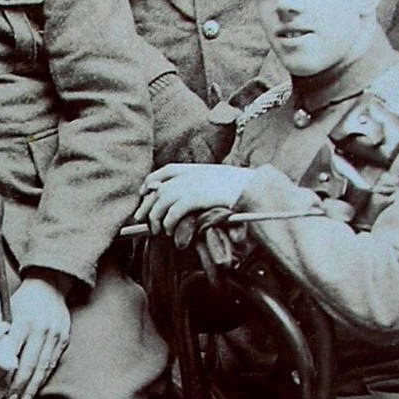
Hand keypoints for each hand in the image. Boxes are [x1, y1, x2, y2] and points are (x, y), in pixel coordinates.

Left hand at [1, 277, 70, 398]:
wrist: (50, 285)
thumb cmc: (23, 299)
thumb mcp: (6, 308)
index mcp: (24, 320)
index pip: (12, 350)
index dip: (4, 369)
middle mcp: (41, 328)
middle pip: (29, 363)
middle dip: (18, 384)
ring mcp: (55, 334)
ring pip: (43, 366)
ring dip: (32, 386)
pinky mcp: (63, 339)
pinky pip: (53, 362)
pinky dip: (44, 377)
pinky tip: (36, 387)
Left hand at [135, 163, 249, 245]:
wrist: (257, 190)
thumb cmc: (242, 191)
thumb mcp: (219, 184)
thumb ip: (202, 187)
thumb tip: (185, 202)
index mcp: (197, 168)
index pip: (166, 171)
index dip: (151, 181)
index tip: (144, 193)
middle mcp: (192, 174)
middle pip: (159, 187)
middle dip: (147, 204)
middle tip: (141, 219)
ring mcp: (195, 184)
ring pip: (163, 199)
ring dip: (156, 216)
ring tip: (158, 230)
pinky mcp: (198, 196)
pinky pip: (174, 209)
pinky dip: (169, 221)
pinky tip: (170, 230)